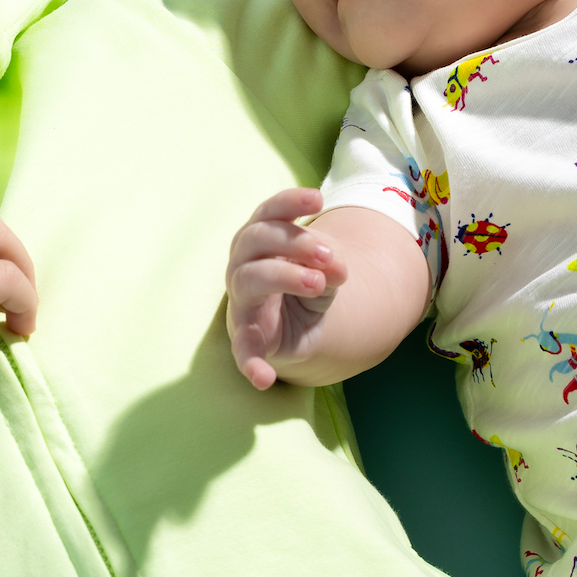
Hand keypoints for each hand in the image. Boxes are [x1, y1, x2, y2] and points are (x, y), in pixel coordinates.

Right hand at [225, 188, 347, 390]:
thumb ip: (330, 263)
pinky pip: (242, 350)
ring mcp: (241, 300)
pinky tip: (264, 379)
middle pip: (256, 238)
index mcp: (260, 239)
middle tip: (327, 254)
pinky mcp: (246, 337)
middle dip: (293, 241)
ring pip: (249, 279)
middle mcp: (243, 264)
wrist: (298, 329)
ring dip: (284, 276)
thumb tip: (336, 267)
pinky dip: (250, 363)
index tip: (319, 197)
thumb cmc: (304, 286)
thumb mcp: (326, 269)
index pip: (268, 212)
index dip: (289, 201)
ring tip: (319, 284)